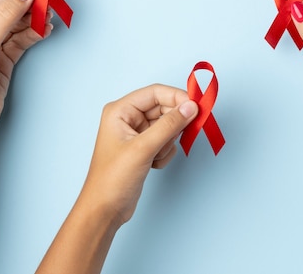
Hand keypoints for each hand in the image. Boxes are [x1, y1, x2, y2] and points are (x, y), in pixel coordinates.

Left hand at [0, 0, 50, 134]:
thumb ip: (7, 13)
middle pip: (4, 10)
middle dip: (26, 7)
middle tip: (48, 4)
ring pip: (14, 26)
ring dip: (32, 22)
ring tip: (49, 18)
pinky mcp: (1, 60)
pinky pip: (19, 41)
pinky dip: (32, 35)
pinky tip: (44, 31)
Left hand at [78, 85, 197, 225]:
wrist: (105, 210)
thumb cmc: (113, 179)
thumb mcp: (143, 148)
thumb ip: (169, 125)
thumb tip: (191, 107)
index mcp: (120, 111)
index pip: (155, 93)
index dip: (177, 97)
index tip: (197, 107)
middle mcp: (127, 118)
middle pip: (163, 108)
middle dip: (174, 123)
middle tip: (188, 132)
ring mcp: (136, 134)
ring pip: (166, 126)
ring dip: (168, 141)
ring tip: (156, 156)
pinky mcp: (143, 148)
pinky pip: (165, 141)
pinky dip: (165, 152)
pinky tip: (154, 164)